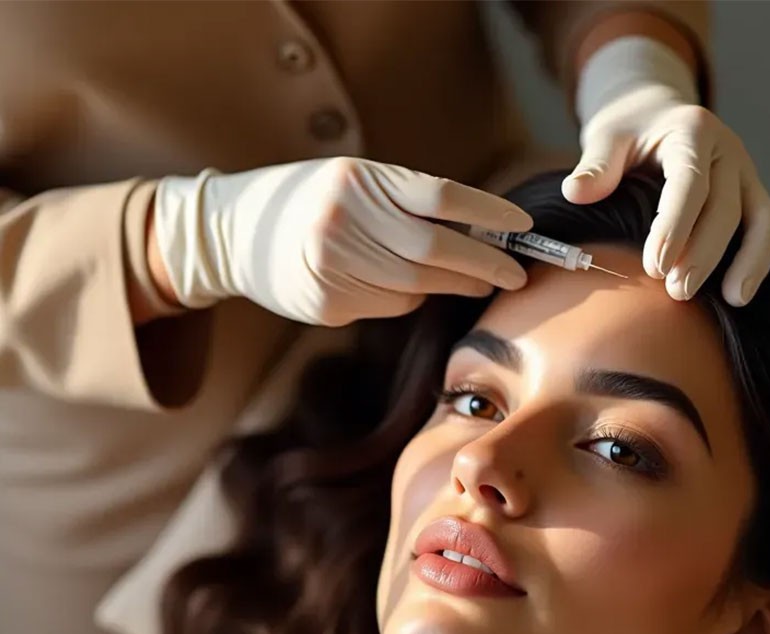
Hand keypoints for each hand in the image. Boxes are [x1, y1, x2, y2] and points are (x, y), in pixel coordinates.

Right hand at [152, 158, 533, 326]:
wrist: (235, 234)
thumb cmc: (310, 200)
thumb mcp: (353, 180)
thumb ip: (406, 201)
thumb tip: (477, 233)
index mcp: (358, 180)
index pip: (441, 198)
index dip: (489, 216)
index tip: (522, 227)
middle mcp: (344, 220)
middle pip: (435, 250)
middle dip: (483, 265)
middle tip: (514, 274)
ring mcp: (332, 265)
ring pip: (416, 286)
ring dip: (452, 285)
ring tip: (476, 282)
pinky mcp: (327, 303)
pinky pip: (390, 306)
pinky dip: (411, 299)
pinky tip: (410, 288)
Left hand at [562, 37, 769, 306]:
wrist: (657, 113)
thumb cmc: (630, 131)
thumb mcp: (608, 136)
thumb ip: (596, 165)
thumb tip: (575, 193)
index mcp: (692, 130)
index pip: (689, 181)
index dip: (674, 225)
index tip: (655, 266)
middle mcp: (726, 150)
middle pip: (724, 207)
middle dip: (701, 253)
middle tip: (676, 292)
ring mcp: (744, 173)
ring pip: (757, 219)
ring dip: (740, 262)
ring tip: (721, 299)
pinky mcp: (751, 194)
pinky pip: (765, 228)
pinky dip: (757, 261)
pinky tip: (739, 296)